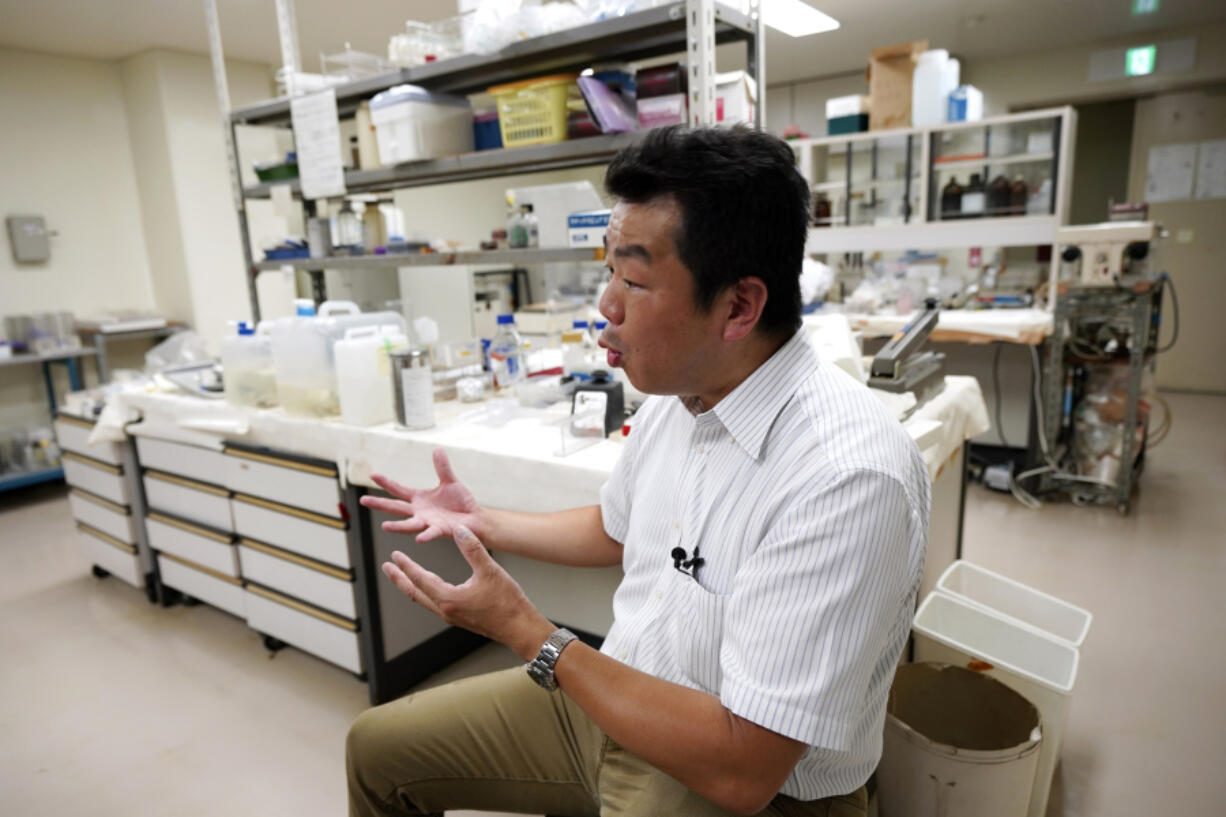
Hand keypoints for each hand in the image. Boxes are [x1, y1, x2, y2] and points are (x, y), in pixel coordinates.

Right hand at [360, 448, 484, 542]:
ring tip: (385, 526)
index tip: (372, 475)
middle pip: (396, 507)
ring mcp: (428, 522)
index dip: (386, 482)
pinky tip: (419, 539)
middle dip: (379, 504)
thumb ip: (442, 467)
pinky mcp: (440, 530)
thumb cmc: (461, 502)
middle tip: (363, 500)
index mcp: (419, 499)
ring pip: (409, 524)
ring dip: (397, 526)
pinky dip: (426, 535)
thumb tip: (437, 448)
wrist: (475, 518)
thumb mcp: (450, 481)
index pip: (398, 489)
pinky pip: (431, 533)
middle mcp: (419, 512)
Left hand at [381, 525, 553, 660]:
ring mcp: (452, 616)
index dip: (406, 566)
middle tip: (387, 568)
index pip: (420, 579)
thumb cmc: (507, 603)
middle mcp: (446, 610)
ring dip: (411, 586)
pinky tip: (430, 588)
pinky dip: (425, 593)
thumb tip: (459, 530)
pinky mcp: (460, 618)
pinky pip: (435, 604)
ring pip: (424, 600)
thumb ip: (472, 549)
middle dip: (399, 579)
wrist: (520, 628)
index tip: (394, 555)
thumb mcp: (490, 570)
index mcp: (448, 599)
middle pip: (414, 593)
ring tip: (403, 576)